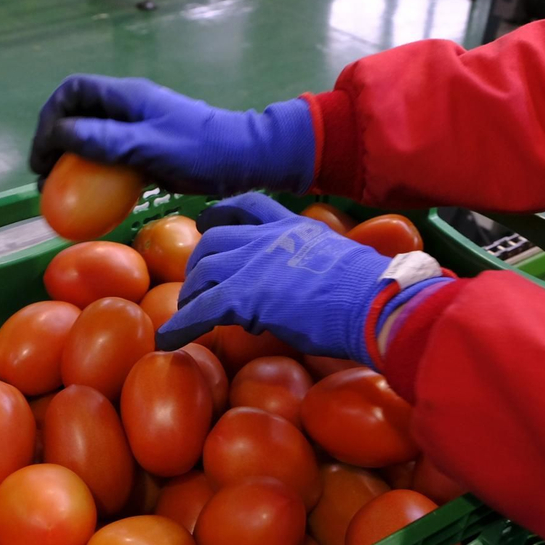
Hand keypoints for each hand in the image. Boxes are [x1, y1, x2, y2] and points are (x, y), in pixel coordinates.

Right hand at [28, 75, 315, 196]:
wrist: (245, 158)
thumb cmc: (201, 149)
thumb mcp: (149, 146)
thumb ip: (105, 140)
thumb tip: (60, 135)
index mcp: (127, 95)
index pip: (74, 91)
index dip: (51, 116)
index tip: (44, 152)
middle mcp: (128, 106)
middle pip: (78, 113)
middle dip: (55, 140)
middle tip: (44, 175)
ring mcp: (138, 127)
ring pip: (92, 136)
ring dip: (72, 159)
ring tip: (59, 190)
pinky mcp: (148, 148)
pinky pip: (111, 155)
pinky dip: (95, 172)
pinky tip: (91, 200)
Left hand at [156, 194, 450, 366]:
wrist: (375, 300)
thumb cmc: (373, 291)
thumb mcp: (340, 261)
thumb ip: (314, 264)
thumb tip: (308, 287)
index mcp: (292, 226)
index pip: (245, 205)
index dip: (219, 215)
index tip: (208, 222)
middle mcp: (267, 237)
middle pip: (213, 240)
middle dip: (200, 262)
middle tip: (199, 286)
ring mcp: (252, 263)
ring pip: (202, 271)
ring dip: (192, 294)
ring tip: (190, 314)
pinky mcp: (243, 295)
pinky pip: (198, 310)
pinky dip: (180, 325)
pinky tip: (170, 339)